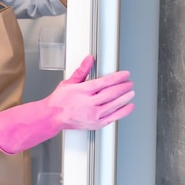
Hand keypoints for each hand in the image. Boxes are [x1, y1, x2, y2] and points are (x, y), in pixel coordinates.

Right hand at [0, 55, 134, 154]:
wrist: (53, 117)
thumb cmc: (59, 101)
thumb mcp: (68, 82)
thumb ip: (82, 71)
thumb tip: (89, 60)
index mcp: (83, 91)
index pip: (105, 82)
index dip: (117, 77)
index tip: (125, 75)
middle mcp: (89, 103)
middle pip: (112, 93)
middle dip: (123, 87)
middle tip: (129, 83)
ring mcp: (93, 115)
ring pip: (114, 105)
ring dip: (125, 98)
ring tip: (131, 92)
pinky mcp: (96, 124)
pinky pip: (113, 117)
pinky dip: (123, 112)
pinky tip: (128, 107)